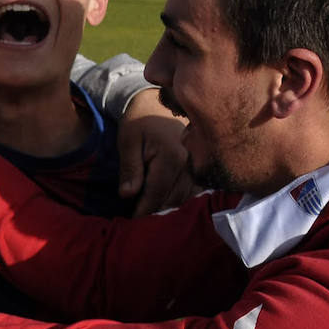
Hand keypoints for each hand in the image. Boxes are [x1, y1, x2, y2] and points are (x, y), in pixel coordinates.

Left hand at [117, 89, 194, 214]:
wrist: (156, 103)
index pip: (157, 193)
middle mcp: (189, 163)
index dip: (144, 210)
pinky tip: (169, 206)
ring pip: (186, 198)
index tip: (133, 222)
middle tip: (142, 226)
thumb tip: (128, 195)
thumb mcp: (128, 142)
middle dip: (157, 213)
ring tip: (154, 219)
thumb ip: (130, 168)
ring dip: (171, 209)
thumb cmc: (138, 122)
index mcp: (170, 156)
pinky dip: (182, 200)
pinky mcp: (201, 167)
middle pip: (174, 199)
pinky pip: (195, 191)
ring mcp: (198, 165)